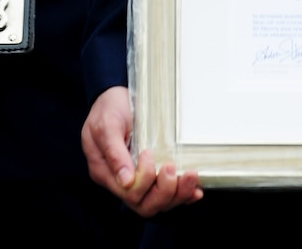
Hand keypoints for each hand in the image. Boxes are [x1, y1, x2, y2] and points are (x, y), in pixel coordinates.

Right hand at [82, 84, 202, 216]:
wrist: (117, 95)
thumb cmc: (108, 108)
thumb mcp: (107, 125)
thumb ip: (114, 153)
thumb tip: (126, 181)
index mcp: (106, 173)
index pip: (129, 193)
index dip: (144, 179)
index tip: (148, 152)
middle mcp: (122, 181)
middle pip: (145, 205)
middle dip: (164, 191)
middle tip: (173, 167)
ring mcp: (139, 179)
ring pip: (159, 203)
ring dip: (178, 194)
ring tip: (191, 176)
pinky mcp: (154, 174)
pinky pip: (169, 194)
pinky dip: (183, 194)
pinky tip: (195, 189)